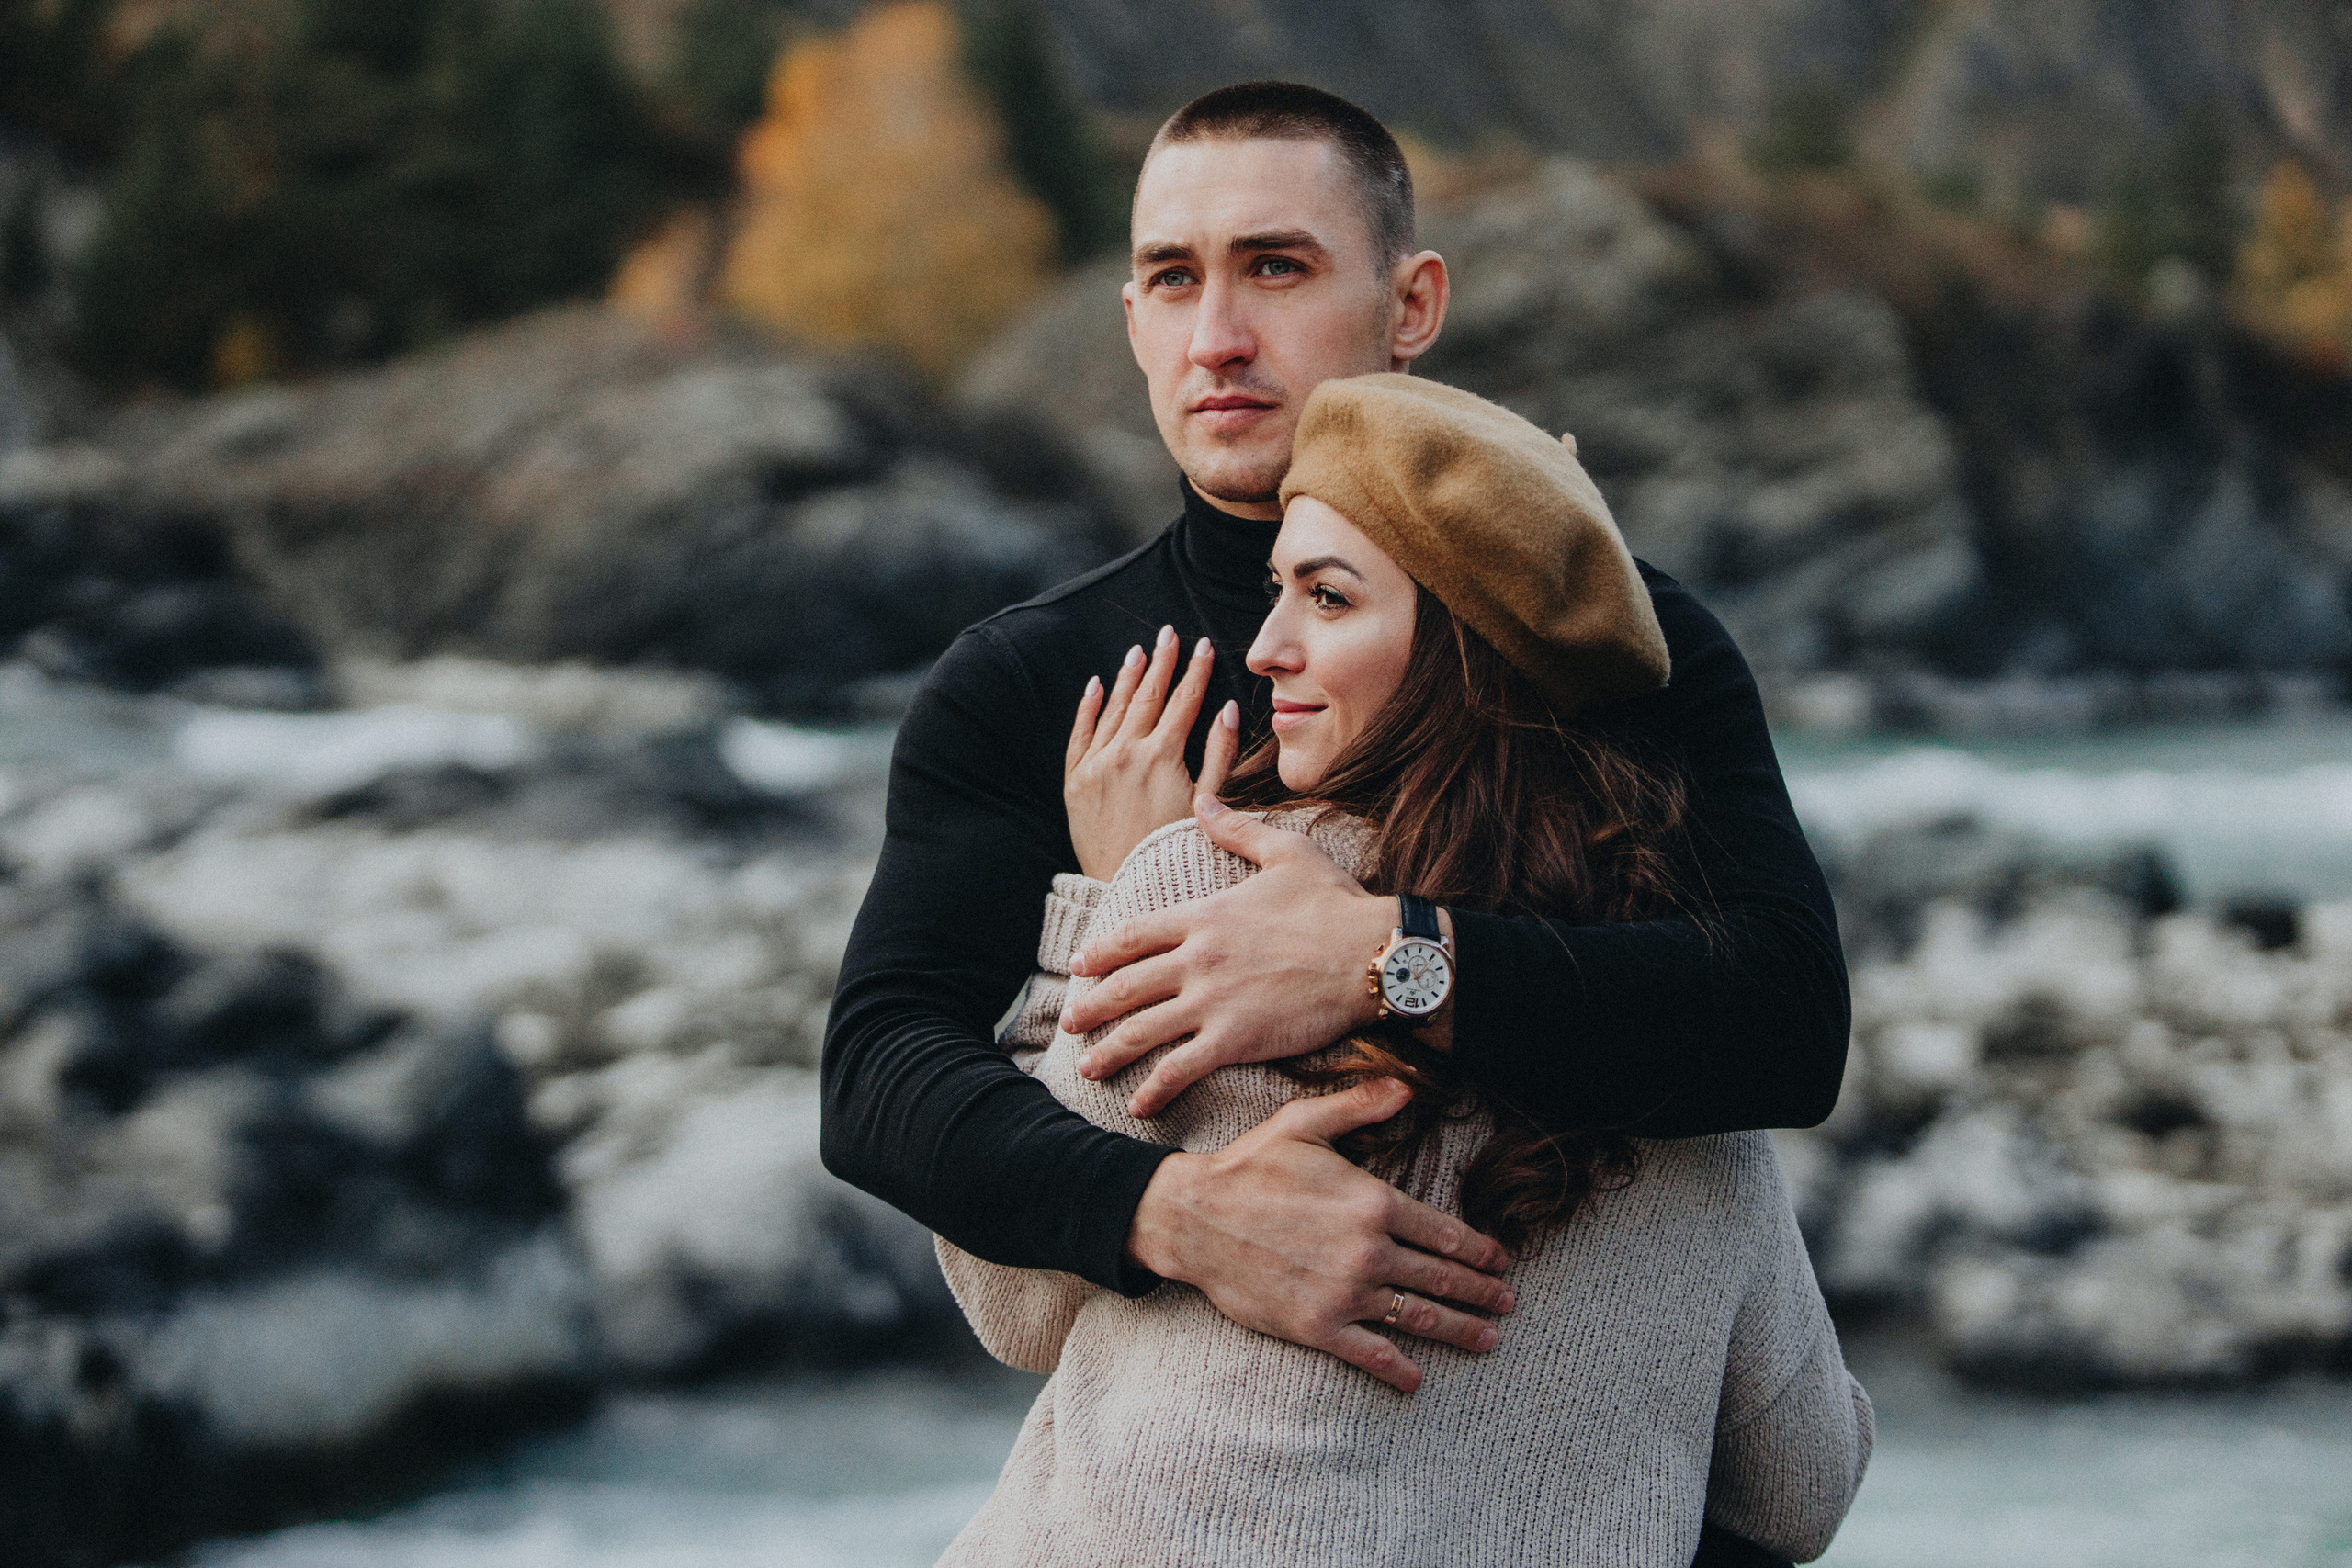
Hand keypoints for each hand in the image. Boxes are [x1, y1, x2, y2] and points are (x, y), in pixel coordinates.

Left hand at [1064, 625, 1240, 881]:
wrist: (1127, 887)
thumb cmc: (1174, 851)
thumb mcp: (1206, 803)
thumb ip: (1219, 755)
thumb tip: (1228, 711)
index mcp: (1162, 756)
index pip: (1183, 701)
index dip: (1195, 671)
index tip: (1204, 646)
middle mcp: (1125, 753)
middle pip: (1146, 696)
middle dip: (1160, 662)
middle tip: (1167, 634)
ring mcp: (1096, 766)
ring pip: (1112, 709)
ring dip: (1126, 677)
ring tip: (1137, 652)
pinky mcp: (1075, 782)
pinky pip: (1079, 735)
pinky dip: (1087, 708)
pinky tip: (1094, 685)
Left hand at [1066, 795, 1396, 1116]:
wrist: (1374, 953)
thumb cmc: (1337, 903)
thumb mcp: (1286, 852)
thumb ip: (1238, 829)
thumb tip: (1204, 800)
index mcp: (1205, 916)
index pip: (1135, 936)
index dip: (1101, 954)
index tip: (1079, 967)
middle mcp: (1198, 959)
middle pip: (1127, 985)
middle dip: (1092, 1006)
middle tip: (1070, 1021)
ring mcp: (1213, 1001)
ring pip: (1142, 1030)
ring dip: (1109, 1051)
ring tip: (1087, 1066)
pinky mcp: (1236, 1039)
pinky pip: (1181, 1068)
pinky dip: (1154, 1088)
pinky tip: (1138, 1104)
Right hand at [1126, 1077, 1514, 1393]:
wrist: (1193, 1218)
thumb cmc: (1247, 1167)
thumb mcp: (1304, 1123)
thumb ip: (1360, 1107)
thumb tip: (1406, 1087)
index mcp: (1373, 1203)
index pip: (1445, 1233)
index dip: (1479, 1250)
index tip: (1500, 1261)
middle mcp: (1369, 1251)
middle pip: (1442, 1278)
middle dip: (1481, 1292)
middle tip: (1507, 1303)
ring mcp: (1346, 1294)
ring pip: (1418, 1317)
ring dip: (1460, 1330)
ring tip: (1487, 1339)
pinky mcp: (1317, 1326)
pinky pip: (1371, 1355)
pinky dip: (1399, 1370)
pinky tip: (1416, 1379)